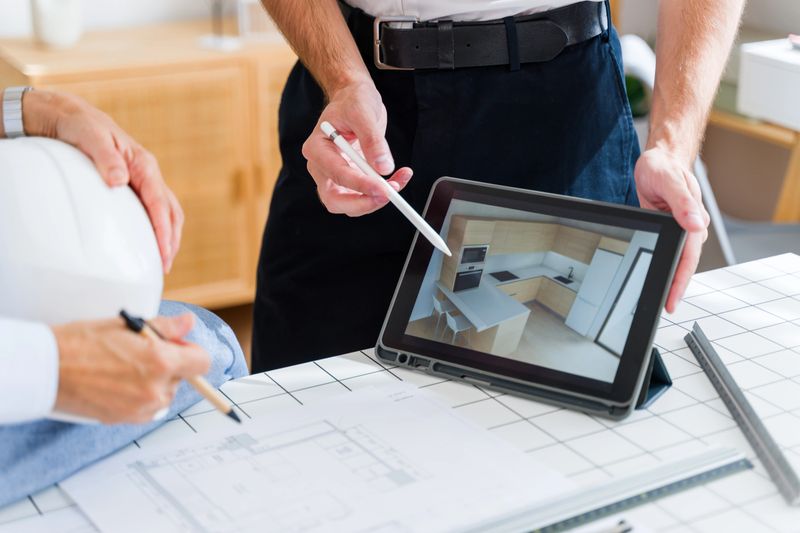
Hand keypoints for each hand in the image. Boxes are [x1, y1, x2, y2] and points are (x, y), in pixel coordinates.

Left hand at [23, 90, 182, 272]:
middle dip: (172, 240)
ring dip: (168, 237)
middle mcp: (148, 173)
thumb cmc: (79, 126)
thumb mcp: (89, 137)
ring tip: (163, 260)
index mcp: (143, 164)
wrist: (71, 116)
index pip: (160, 203)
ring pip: (167, 212)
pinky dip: (158, 229)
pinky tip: (150, 242)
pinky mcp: (135, 186)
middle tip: (165, 266)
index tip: (163, 253)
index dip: (163, 230)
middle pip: (171, 212)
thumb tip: (120, 181)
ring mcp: (143, 181)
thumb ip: (106, 158)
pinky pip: (154, 210)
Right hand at [51, 314, 209, 423]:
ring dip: (154, 382)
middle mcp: (155, 390)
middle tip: (140, 353)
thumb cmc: (82, 343)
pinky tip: (117, 383)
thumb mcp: (127, 325)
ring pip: (164, 394)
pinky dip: (139, 396)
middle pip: (182, 378)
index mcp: (160, 362)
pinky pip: (146, 407)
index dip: (191, 352)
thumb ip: (165, 328)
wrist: (46, 370)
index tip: (176, 346)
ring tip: (124, 368)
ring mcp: (141, 409)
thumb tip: (188, 323)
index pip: (202, 363)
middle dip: (169, 365)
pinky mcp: (126, 420)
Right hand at [302, 81, 412, 215]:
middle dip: (362, 203)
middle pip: (335, 200)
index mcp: (317, 148)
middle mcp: (321, 166)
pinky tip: (398, 178)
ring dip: (374, 200)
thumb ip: (372, 140)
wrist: (355, 99)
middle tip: (388, 195)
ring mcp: (334, 175)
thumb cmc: (353, 101)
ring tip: (398, 183)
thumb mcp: (363, 112)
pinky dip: (381, 192)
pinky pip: (363, 195)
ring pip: (349, 204)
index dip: (360, 185)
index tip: (383, 188)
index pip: (336, 174)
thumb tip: (383, 167)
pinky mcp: (350, 179)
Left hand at [634, 148, 709, 312]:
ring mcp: (680, 229)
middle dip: (676, 287)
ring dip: (672, 279)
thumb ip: (681, 202)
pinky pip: (669, 251)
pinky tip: (658, 277)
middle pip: (684, 263)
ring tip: (662, 299)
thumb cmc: (663, 168)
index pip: (688, 257)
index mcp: (693, 219)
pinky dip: (664, 265)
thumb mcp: (669, 181)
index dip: (680, 280)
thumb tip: (695, 224)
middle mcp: (690, 227)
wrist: (658, 160)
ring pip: (677, 260)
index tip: (673, 299)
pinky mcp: (669, 228)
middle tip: (665, 308)